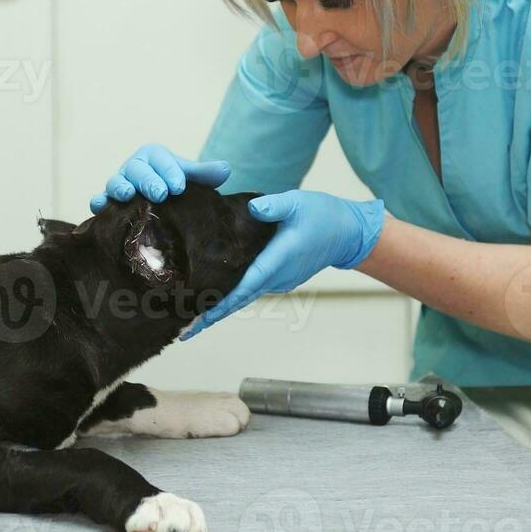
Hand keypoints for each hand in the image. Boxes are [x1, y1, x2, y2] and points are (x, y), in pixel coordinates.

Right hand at [89, 144, 231, 212]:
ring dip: (120, 187)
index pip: (160, 159)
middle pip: (137, 169)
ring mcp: (119, 184)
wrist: (160, 203)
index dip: (169, 171)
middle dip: (148, 180)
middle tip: (161, 194)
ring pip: (115, 182)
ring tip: (128, 195)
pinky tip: (100, 207)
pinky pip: (99, 199)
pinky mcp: (108, 202)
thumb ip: (205, 174)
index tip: (180, 186)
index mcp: (154, 157)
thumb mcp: (189, 178)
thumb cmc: (174, 185)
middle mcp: (134, 168)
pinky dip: (98, 202)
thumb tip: (225, 170)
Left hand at [182, 190, 385, 338]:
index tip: (197, 321)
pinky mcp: (280, 277)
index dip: (218, 306)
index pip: (242, 289)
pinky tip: (216, 290)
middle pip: (237, 301)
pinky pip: (252, 287)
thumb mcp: (297, 203)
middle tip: (182, 328)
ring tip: (191, 311)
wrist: (348, 233)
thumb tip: (253, 208)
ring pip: (244, 295)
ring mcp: (278, 281)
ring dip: (220, 304)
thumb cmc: (322, 216)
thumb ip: (274, 206)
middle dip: (210, 315)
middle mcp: (275, 278)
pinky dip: (234, 293)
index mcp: (276, 262)